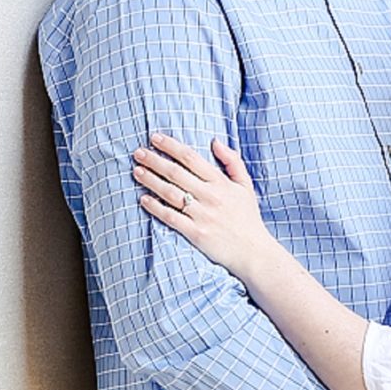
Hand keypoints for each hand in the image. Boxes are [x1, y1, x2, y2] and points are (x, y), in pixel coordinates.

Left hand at [133, 132, 271, 278]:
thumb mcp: (245, 186)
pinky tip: (143, 199)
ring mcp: (202, 215)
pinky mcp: (196, 233)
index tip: (154, 138)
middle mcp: (210, 196)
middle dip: (155, 160)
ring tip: (137, 171)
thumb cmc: (247, 218)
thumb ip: (233, 162)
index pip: (191, 158)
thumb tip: (215, 141)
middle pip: (176, 173)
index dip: (171, 146)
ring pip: (170, 193)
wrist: (253, 251)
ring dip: (151, 180)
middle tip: (138, 153)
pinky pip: (171, 217)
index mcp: (221, 183)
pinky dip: (156, 208)